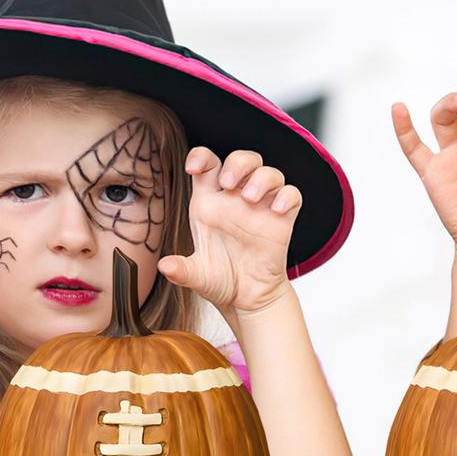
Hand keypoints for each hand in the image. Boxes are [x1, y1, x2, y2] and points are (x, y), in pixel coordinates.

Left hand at [157, 148, 301, 314]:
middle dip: (237, 163)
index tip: (193, 167)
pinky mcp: (283, 219)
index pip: (208, 165)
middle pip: (241, 160)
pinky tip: (277, 210)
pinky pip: (292, 195)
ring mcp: (262, 207)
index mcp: (210, 203)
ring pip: (269, 172)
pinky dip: (286, 196)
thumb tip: (165, 267)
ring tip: (249, 198)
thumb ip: (182, 270)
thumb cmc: (221, 280)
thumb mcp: (197, 276)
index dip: (201, 157)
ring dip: (260, 178)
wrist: (249, 298)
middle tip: (228, 183)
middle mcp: (236, 200)